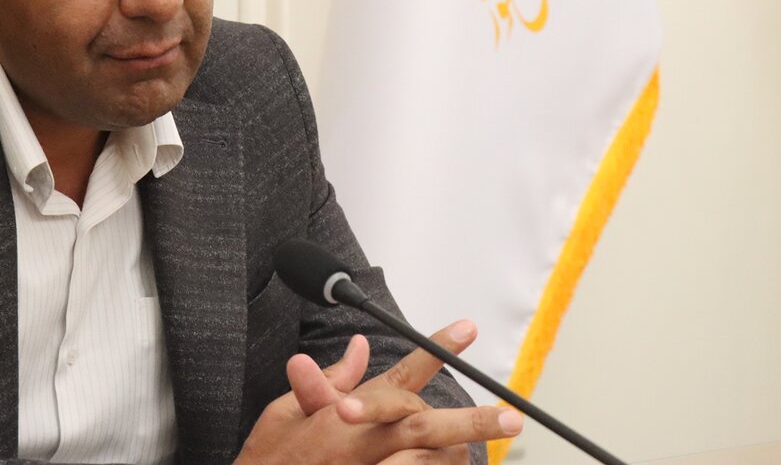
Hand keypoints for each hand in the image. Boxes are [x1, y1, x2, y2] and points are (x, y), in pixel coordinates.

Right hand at [236, 321, 522, 463]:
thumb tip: (358, 349)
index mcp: (344, 414)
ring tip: (480, 448)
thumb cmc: (269, 460)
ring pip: (432, 460)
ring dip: (458, 453)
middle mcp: (365, 444)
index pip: (399, 374)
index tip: (466, 329)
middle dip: (473, 419)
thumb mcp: (284, 414)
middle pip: (427, 424)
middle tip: (511, 415)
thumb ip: (326, 381)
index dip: (436, 349)